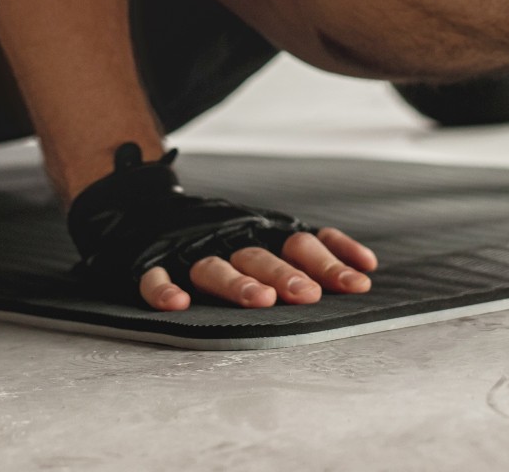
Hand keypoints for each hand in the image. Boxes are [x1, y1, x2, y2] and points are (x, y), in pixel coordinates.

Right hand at [66, 143, 377, 310]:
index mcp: (259, 232)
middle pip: (261, 256)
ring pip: (214, 266)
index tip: (360, 280)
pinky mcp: (151, 259)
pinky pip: (154, 275)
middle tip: (309, 296)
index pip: (301, 243)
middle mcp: (229, 239)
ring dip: (237, 283)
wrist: (141, 203)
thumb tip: (368, 266)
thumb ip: (315, 250)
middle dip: (286, 275)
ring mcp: (189, 249)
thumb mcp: (266, 232)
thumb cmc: (220, 230)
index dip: (330, 261)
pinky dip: (163, 288)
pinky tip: (176, 304)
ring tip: (259, 301)